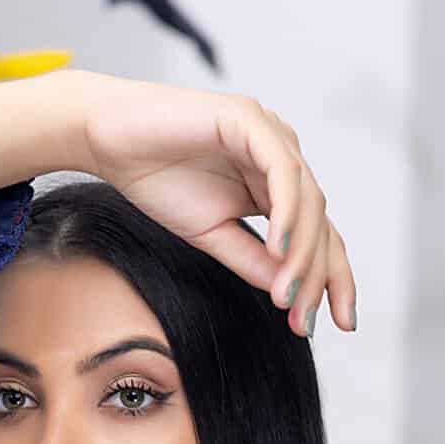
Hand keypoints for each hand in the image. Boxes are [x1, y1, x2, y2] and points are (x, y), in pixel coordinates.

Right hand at [80, 77, 354, 336]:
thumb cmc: (155, 178)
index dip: (331, 279)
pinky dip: (287, 212)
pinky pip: (282, 171)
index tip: (335, 323)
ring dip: (302, 253)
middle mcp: (281, 158)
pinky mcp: (250, 120)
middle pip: (322, 223)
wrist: (108, 139)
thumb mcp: (210, 234)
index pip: (319, 235)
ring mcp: (270, 136)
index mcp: (274, 185)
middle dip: (319, 276)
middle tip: (308, 321)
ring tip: (287, 295)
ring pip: (309, 201)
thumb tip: (289, 294)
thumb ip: (251, 259)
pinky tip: (278, 247)